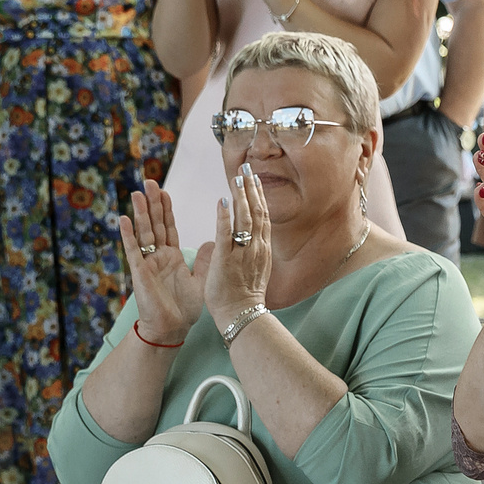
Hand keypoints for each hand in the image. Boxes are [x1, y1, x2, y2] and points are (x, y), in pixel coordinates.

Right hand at [116, 179, 206, 341]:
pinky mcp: (140, 273)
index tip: (163, 190)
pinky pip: (133, 251)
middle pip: (155, 225)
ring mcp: (147, 263)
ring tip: (136, 193)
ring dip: (140, 213)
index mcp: (172, 257)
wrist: (172, 329)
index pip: (168, 227)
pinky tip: (123, 219)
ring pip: (143, 233)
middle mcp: (158, 257)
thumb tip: (211, 242)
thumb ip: (203, 261)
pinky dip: (128, 235)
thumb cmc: (184, 309)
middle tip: (149, 181)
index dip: (166, 209)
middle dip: (152, 204)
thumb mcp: (200, 280)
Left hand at [203, 161, 274, 328]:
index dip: (258, 197)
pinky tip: (221, 201)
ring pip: (245, 219)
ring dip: (241, 196)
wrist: (242, 316)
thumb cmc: (244, 298)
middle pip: (257, 212)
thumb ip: (251, 253)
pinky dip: (224, 217)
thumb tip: (249, 242)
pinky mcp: (226, 260)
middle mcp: (256, 249)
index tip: (254, 179)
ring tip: (237, 177)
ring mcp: (242, 253)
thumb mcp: (254, 272)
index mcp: (262, 251)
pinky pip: (226, 234)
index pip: (262, 218)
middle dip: (252, 188)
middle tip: (247, 167)